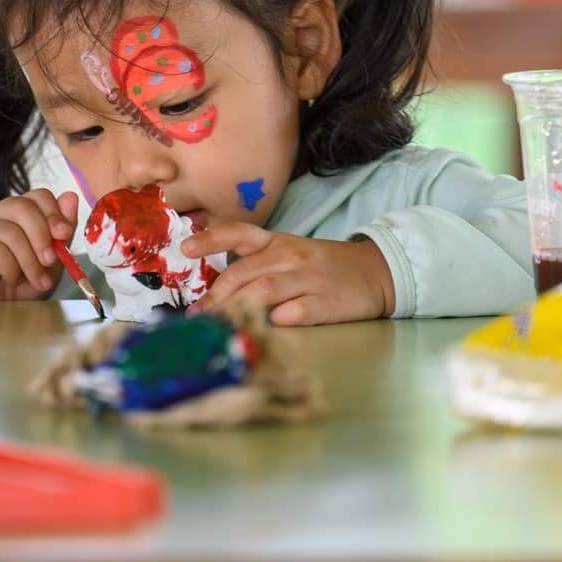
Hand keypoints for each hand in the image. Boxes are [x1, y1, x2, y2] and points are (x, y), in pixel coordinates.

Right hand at [0, 189, 80, 300]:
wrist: (1, 310)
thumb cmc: (24, 283)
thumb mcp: (53, 257)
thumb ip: (61, 229)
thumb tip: (70, 197)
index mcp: (16, 210)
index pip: (38, 196)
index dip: (54, 213)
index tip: (64, 234)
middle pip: (23, 207)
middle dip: (42, 237)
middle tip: (50, 261)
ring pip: (11, 232)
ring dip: (30, 261)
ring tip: (36, 280)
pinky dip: (10, 269)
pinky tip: (10, 278)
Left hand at [184, 224, 395, 324]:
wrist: (376, 272)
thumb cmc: (324, 266)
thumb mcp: (290, 253)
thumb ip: (257, 264)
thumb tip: (216, 289)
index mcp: (278, 242)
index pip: (239, 233)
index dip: (211, 239)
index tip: (185, 248)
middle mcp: (290, 256)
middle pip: (244, 272)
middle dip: (216, 296)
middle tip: (198, 316)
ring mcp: (309, 279)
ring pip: (264, 291)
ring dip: (237, 309)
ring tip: (218, 326)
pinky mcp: (327, 302)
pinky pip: (297, 311)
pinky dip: (278, 319)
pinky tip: (266, 328)